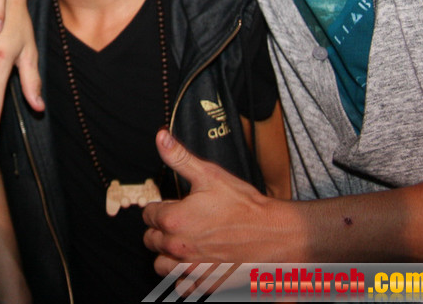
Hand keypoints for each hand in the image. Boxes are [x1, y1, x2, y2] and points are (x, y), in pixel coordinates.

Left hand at [143, 129, 297, 270]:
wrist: (275, 235)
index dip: (159, 207)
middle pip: (151, 240)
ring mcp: (190, 268)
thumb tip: (160, 137)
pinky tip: (193, 266)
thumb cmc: (244, 206)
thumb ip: (179, 157)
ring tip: (182, 244)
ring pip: (161, 265)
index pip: (148, 214)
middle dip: (161, 230)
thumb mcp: (210, 174)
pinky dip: (183, 279)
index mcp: (174, 219)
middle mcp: (177, 247)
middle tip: (180, 223)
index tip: (173, 206)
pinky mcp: (205, 283)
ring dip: (167, 255)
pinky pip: (181, 286)